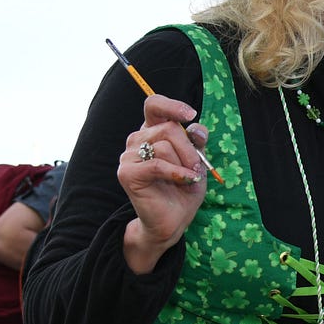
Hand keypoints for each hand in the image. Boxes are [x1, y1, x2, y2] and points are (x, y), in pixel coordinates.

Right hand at [118, 94, 209, 272]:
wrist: (174, 218)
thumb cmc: (184, 187)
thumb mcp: (197, 160)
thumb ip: (197, 141)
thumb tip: (195, 126)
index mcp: (152, 131)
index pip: (154, 105)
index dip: (172, 105)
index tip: (190, 115)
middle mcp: (137, 140)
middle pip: (169, 128)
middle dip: (190, 148)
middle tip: (196, 167)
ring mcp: (128, 156)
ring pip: (165, 145)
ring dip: (185, 163)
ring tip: (188, 178)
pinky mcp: (127, 173)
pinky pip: (157, 164)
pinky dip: (177, 173)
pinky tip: (185, 180)